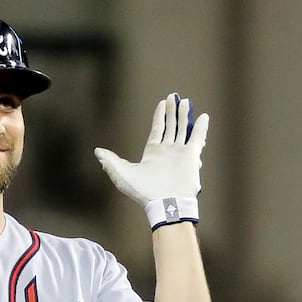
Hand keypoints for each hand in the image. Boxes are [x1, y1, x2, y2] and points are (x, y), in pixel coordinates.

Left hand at [94, 92, 209, 228]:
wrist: (165, 203)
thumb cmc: (143, 192)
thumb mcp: (122, 175)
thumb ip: (110, 162)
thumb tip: (97, 151)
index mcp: (153, 152)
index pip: (158, 129)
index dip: (160, 115)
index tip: (162, 103)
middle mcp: (167, 151)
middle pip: (171, 126)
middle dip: (173, 111)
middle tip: (175, 97)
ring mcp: (180, 153)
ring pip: (183, 129)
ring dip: (185, 115)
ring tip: (186, 101)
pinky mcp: (191, 156)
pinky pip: (197, 138)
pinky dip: (201, 128)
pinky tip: (204, 116)